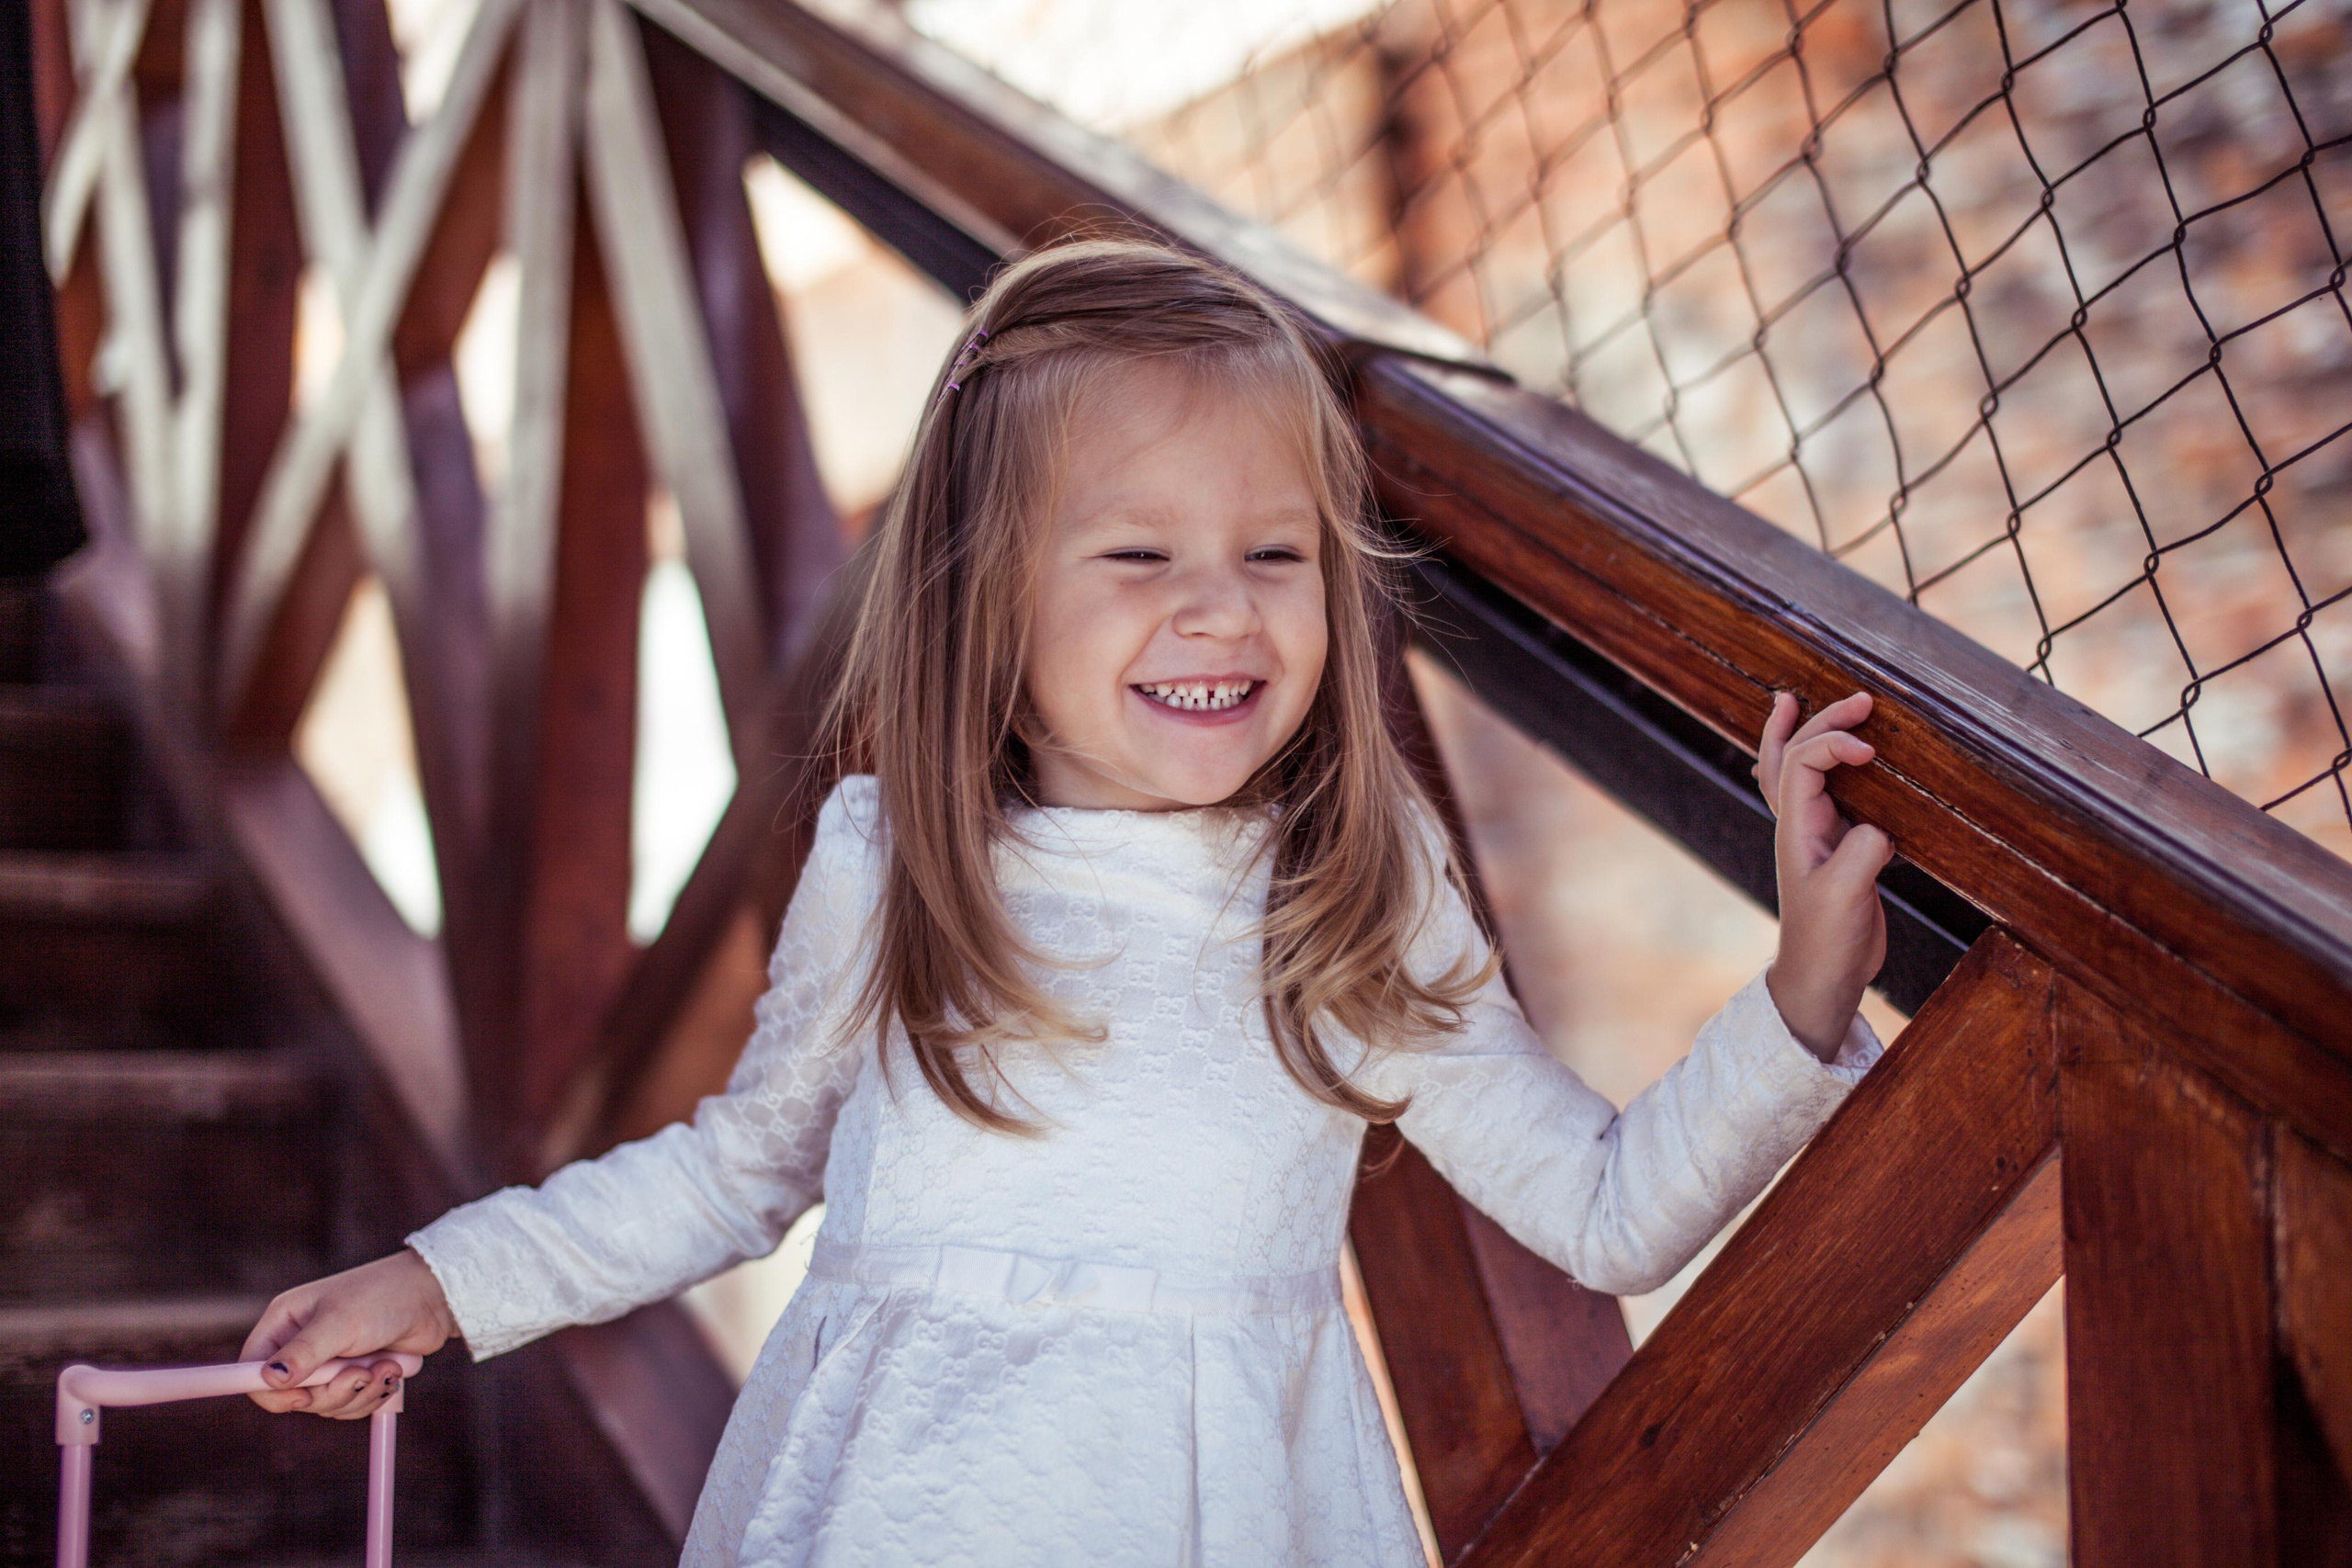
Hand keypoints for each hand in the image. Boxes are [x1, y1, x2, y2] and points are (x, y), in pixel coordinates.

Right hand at [239, 1248, 458, 1418]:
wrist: (435, 1297)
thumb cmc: (384, 1296)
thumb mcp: (341, 1322)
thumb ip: (306, 1353)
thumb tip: (270, 1379)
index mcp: (285, 1322)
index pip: (251, 1369)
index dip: (272, 1392)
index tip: (303, 1398)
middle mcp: (301, 1344)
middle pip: (292, 1397)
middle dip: (331, 1394)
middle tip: (360, 1375)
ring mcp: (329, 1362)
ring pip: (325, 1406)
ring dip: (359, 1394)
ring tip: (384, 1368)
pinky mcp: (354, 1374)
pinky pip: (351, 1405)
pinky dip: (373, 1395)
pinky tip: (392, 1371)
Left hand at [1752, 689, 1893, 1060]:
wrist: (1823, 978)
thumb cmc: (1828, 941)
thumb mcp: (1847, 896)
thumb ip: (1863, 853)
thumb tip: (1879, 828)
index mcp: (1797, 830)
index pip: (1803, 764)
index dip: (1831, 743)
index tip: (1870, 749)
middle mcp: (1802, 825)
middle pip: (1797, 756)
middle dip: (1823, 721)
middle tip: (1860, 698)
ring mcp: (1819, 836)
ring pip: (1804, 772)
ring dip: (1813, 735)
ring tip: (1814, 704)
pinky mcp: (1841, 850)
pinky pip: (1830, 798)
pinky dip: (1831, 770)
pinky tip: (1845, 762)